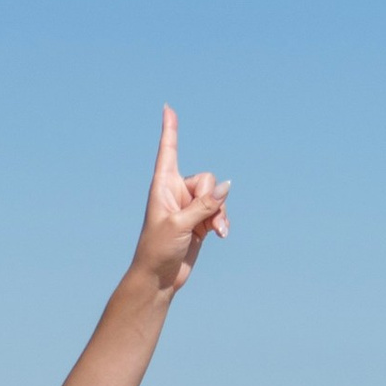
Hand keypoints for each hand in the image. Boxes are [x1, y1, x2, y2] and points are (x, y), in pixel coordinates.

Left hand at [132, 104, 229, 295]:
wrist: (158, 277)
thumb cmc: (158, 250)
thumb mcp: (181, 225)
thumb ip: (205, 204)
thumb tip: (227, 187)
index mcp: (162, 186)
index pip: (168, 151)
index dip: (170, 130)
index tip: (168, 107)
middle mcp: (176, 191)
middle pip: (207, 179)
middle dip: (211, 198)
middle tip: (199, 220)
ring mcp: (189, 205)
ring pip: (217, 195)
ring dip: (219, 213)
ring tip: (213, 232)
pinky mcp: (199, 220)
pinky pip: (219, 210)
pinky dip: (222, 221)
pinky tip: (220, 235)